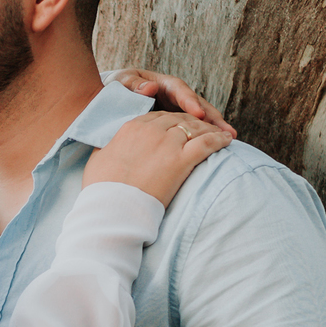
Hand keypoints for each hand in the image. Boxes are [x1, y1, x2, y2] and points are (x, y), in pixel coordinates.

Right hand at [83, 110, 231, 207]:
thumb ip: (107, 146)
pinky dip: (219, 140)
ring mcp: (168, 143)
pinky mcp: (182, 159)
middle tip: (204, 128)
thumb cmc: (102, 190)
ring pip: (195, 127)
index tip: (179, 127)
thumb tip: (109, 145)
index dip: (171, 121)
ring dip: (209, 129)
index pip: (157, 117)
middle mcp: (151, 130)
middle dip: (192, 122)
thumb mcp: (98, 160)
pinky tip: (227, 141)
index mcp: (131, 128)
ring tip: (219, 133)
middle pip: (178, 118)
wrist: (113, 209)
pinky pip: (207, 143)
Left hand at [113, 68, 235, 135]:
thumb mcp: (121, 82)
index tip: (197, 112)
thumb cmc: (116, 89)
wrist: (110, 101)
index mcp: (163, 85)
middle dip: (212, 117)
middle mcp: (175, 97)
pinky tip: (214, 148)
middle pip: (198, 105)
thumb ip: (133, 85)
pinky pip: (191, 130)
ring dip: (213, 128)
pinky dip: (202, 137)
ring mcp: (178, 110)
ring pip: (199, 118)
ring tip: (229, 139)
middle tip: (226, 130)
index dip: (189, 101)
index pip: (180, 91)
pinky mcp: (176, 124)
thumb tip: (149, 88)